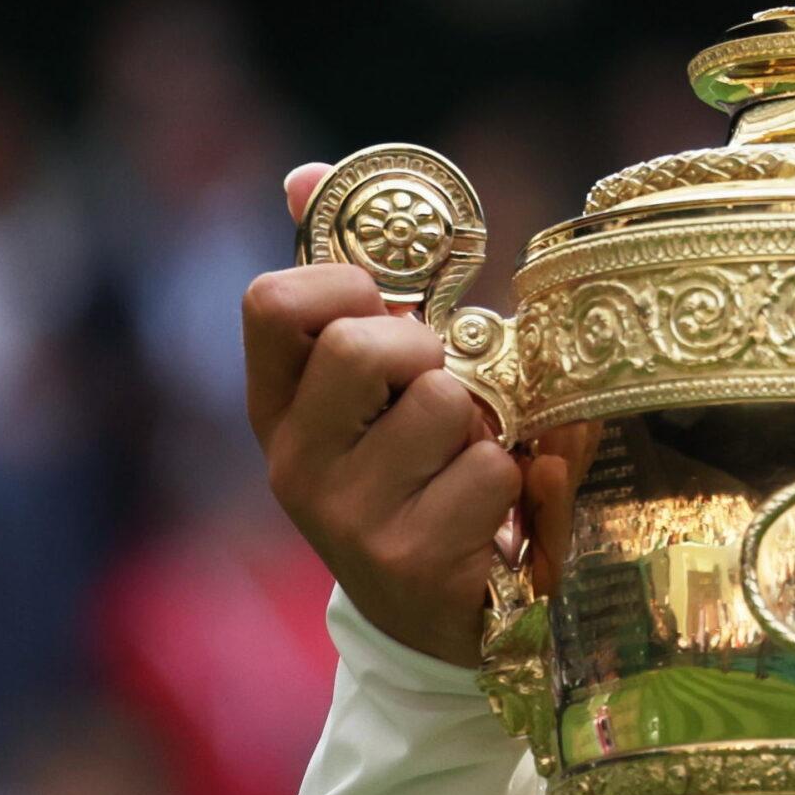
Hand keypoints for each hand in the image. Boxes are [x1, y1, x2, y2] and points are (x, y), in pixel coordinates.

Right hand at [242, 164, 520, 665]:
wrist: (438, 621)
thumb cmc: (417, 476)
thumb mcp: (377, 390)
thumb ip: (353, 286)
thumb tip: (304, 173)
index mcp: (277, 408)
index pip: (273, 303)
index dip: (345, 281)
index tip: (388, 304)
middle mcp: (295, 464)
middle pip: (369, 345)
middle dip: (433, 354)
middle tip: (449, 394)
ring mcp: (348, 519)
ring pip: (449, 407)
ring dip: (489, 426)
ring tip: (477, 462)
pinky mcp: (412, 562)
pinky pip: (496, 471)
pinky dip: (522, 481)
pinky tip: (502, 513)